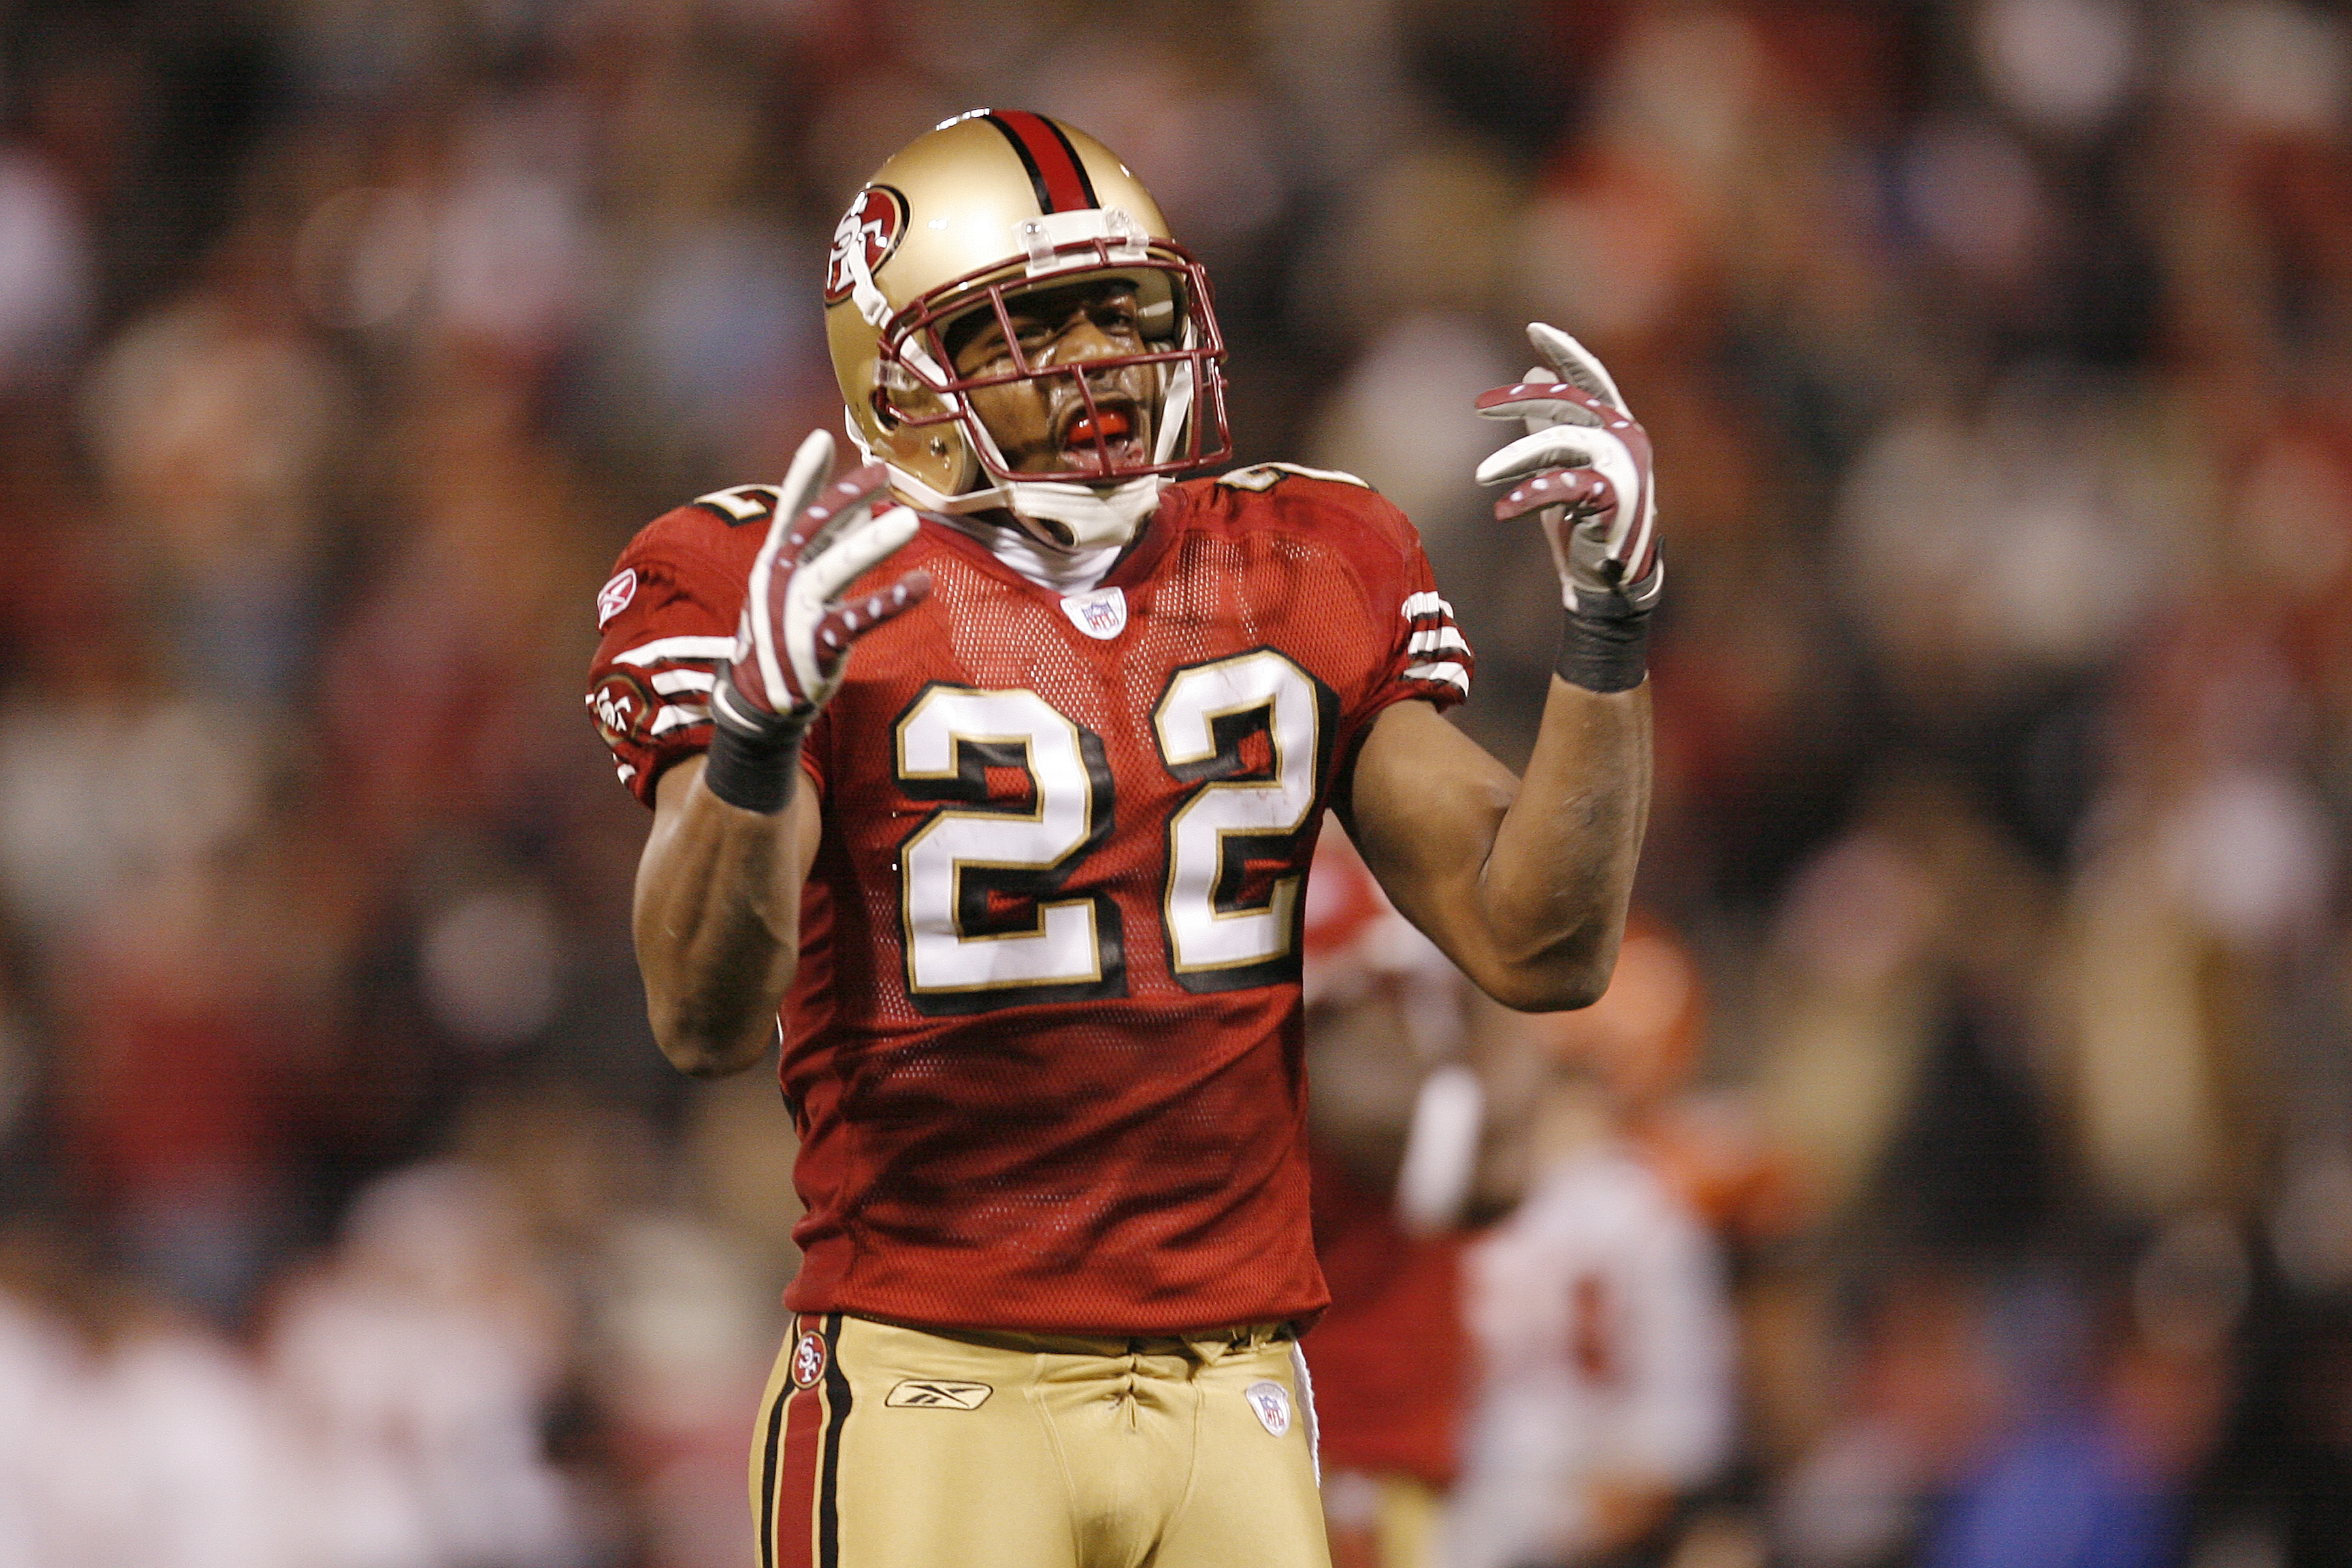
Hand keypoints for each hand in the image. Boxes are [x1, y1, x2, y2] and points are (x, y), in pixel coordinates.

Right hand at [705, 430, 928, 809]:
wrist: (760, 701)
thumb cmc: (783, 632)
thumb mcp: (796, 584)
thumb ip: (828, 547)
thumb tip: (860, 508)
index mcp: (774, 561)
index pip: (790, 509)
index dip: (804, 474)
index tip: (822, 438)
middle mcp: (779, 581)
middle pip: (813, 529)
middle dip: (846, 497)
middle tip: (883, 471)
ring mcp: (794, 614)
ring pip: (834, 570)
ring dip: (871, 545)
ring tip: (908, 521)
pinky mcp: (816, 647)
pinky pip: (856, 620)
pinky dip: (890, 602)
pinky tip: (923, 584)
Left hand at [1474, 324, 1660, 617]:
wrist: (1610, 576)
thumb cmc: (1584, 517)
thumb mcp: (1562, 462)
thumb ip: (1550, 420)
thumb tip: (1535, 373)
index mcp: (1616, 424)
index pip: (1591, 376)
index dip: (1565, 351)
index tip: (1535, 329)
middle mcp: (1625, 437)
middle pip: (1568, 402)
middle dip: (1521, 400)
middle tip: (1480, 405)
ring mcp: (1623, 465)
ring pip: (1560, 441)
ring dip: (1515, 457)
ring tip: (1481, 476)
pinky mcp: (1612, 495)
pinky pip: (1562, 484)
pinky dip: (1529, 495)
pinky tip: (1504, 510)